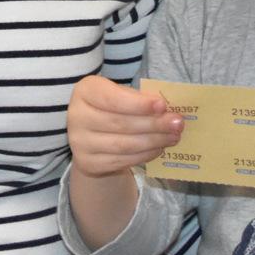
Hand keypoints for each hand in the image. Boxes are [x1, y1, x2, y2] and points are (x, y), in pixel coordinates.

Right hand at [67, 75, 182, 178]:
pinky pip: (122, 161)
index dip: (138, 104)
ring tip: (173, 137)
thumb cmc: (113, 108)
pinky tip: (159, 148)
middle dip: (153, 124)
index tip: (162, 105)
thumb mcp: (122, 94)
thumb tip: (167, 111)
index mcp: (85, 91)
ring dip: (153, 141)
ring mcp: (79, 142)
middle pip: (120, 123)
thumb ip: (139, 99)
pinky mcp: (87, 163)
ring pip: (123, 145)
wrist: (92, 136)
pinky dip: (145, 155)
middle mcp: (76, 116)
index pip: (111, 99)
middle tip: (177, 124)